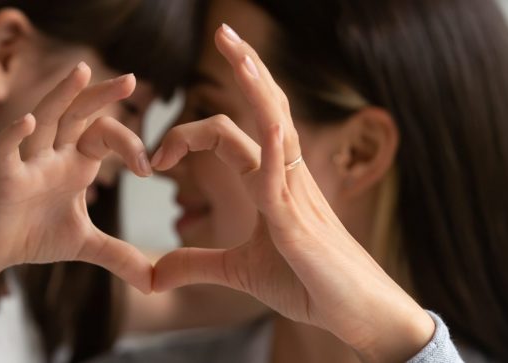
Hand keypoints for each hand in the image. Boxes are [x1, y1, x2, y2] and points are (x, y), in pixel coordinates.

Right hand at [0, 62, 153, 292]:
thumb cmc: (35, 236)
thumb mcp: (86, 246)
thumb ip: (119, 256)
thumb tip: (154, 283)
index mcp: (76, 163)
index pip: (105, 134)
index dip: (130, 145)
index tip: (149, 169)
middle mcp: (54, 155)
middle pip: (77, 113)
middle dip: (101, 94)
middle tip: (131, 79)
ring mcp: (29, 163)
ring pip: (45, 119)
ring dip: (61, 96)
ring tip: (81, 71)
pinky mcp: (6, 179)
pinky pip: (7, 151)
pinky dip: (14, 135)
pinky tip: (26, 122)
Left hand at [150, 25, 433, 360]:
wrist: (355, 315)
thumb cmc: (309, 287)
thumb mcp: (238, 273)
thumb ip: (195, 263)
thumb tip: (152, 274)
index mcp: (272, 183)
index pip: (229, 136)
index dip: (188, 136)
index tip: (157, 157)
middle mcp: (286, 177)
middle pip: (265, 108)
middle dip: (245, 68)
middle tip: (221, 32)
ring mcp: (297, 193)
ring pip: (278, 125)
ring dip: (257, 86)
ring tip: (237, 51)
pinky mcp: (300, 220)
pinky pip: (284, 171)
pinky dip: (274, 141)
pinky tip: (267, 117)